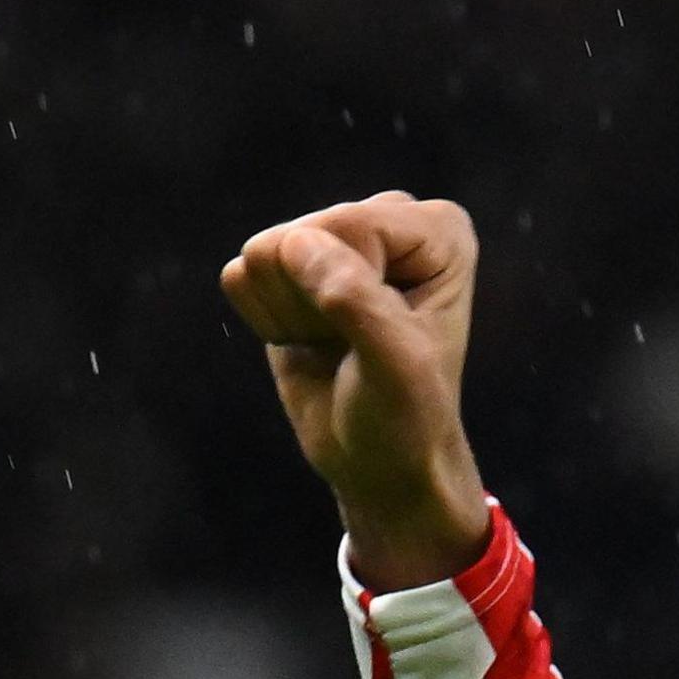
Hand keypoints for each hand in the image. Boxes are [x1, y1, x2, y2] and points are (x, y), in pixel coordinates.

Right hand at [222, 192, 492, 587]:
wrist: (380, 460)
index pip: (350, 226)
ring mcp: (336, 237)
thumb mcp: (396, 367)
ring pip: (264, 253)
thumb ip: (355, 300)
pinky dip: (266, 320)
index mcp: (438, 229)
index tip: (381, 338)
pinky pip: (240, 276)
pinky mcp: (289, 265)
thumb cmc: (406, 417)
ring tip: (334, 344)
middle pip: (301, 235)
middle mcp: (388, 219)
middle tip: (355, 347)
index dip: (350, 293)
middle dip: (317, 303)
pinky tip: (306, 341)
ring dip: (290, 314)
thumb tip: (296, 244)